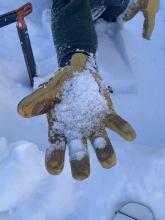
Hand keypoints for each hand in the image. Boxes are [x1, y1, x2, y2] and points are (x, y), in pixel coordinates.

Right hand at [18, 53, 135, 180]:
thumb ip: (37, 101)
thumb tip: (23, 111)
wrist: (78, 72)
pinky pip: (116, 123)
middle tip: (82, 175)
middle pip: (78, 152)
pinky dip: (122, 129)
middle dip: (80, 163)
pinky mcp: (106, 115)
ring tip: (108, 162)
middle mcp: (77, 131)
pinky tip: (130, 135)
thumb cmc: (60, 85)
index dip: (55, 159)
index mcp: (59, 129)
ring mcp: (93, 125)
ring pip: (100, 142)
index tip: (56, 169)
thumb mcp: (47, 91)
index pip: (55, 148)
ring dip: (105, 152)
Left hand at [123, 0, 159, 39]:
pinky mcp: (154, 3)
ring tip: (144, 30)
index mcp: (150, 12)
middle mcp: (154, 10)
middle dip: (147, 30)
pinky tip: (145, 17)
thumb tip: (123, 20)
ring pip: (151, 18)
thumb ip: (130, 13)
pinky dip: (148, 18)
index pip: (149, 25)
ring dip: (147, 24)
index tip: (146, 39)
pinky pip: (151, 13)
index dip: (148, 33)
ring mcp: (155, 6)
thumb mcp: (135, 5)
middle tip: (145, 37)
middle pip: (151, 23)